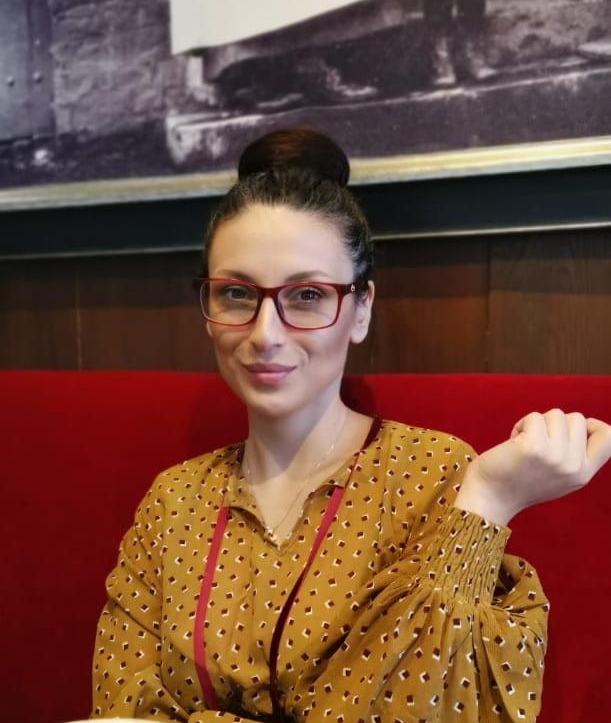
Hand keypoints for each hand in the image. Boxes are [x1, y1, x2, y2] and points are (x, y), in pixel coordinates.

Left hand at [454, 409, 610, 525]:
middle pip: (577, 418)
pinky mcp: (535, 447)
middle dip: (554, 424)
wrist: (490, 498)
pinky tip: (513, 443)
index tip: (574, 428)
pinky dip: (521, 425)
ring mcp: (555, 457)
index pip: (609, 437)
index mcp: (583, 474)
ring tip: (524, 444)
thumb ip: (575, 455)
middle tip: (538, 442)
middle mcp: (574, 467)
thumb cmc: (520, 480)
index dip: (594, 424)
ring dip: (536, 424)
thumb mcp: (559, 474)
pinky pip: (534, 417)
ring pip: (556, 414)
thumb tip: (587, 423)